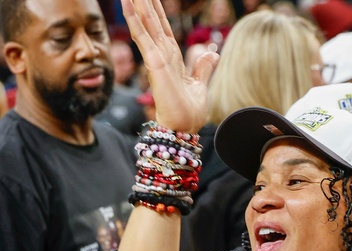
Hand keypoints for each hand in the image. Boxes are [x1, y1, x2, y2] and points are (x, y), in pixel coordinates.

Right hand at [121, 0, 216, 131]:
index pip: (161, 27)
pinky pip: (142, 37)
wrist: (184, 127)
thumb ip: (203, 67)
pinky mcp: (154, 63)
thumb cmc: (189, 111)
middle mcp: (161, 54)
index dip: (156, 10)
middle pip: (151, 21)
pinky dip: (135, 20)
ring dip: (137, 6)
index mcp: (171, 57)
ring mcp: (156, 57)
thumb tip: (212, 54)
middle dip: (144, 3)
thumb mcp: (200, 85)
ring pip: (145, 24)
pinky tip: (127, 4)